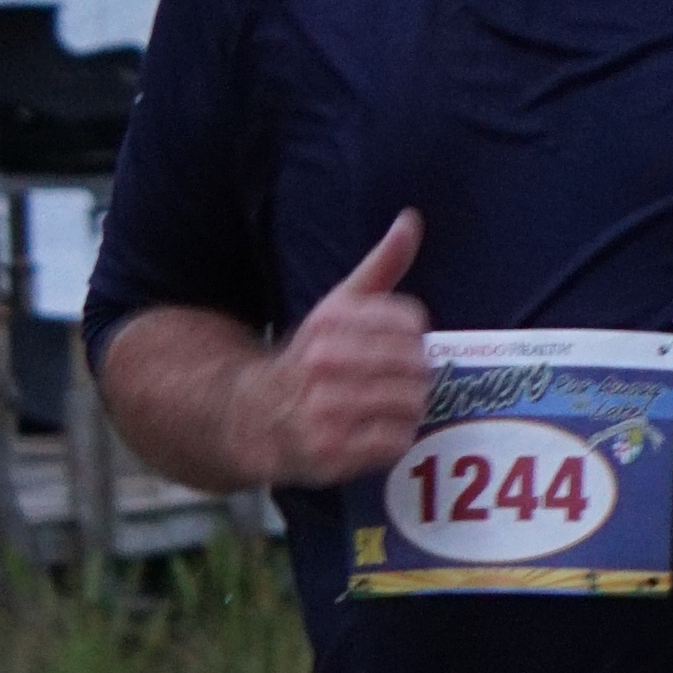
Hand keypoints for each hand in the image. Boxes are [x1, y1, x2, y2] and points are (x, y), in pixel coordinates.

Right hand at [242, 211, 431, 488]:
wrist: (254, 415)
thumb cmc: (310, 357)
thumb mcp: (338, 305)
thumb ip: (381, 264)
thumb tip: (411, 220)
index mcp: (328, 322)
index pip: (409, 323)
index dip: (416, 336)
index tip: (404, 342)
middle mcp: (322, 364)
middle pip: (414, 365)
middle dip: (417, 373)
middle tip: (404, 378)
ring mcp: (324, 410)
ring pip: (409, 403)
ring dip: (411, 405)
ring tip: (393, 403)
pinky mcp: (330, 452)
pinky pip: (395, 441)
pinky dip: (398, 436)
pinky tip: (380, 429)